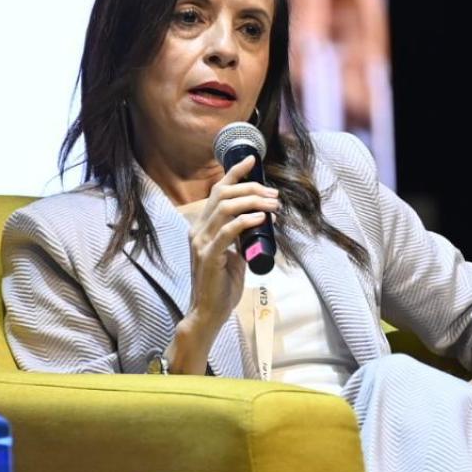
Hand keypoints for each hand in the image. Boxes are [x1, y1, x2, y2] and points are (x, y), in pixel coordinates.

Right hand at [183, 154, 277, 337]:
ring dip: (253, 202)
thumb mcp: (233, 254)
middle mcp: (198, 230)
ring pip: (226, 208)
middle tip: (274, 194)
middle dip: (251, 188)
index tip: (252, 160)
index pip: (217, 191)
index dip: (234, 172)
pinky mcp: (209, 256)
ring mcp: (201, 243)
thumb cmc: (221, 284)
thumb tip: (260, 221)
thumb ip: (240, 237)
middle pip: (223, 194)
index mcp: (202, 227)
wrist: (209, 312)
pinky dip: (246, 221)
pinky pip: (228, 231)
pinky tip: (262, 219)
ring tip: (273, 205)